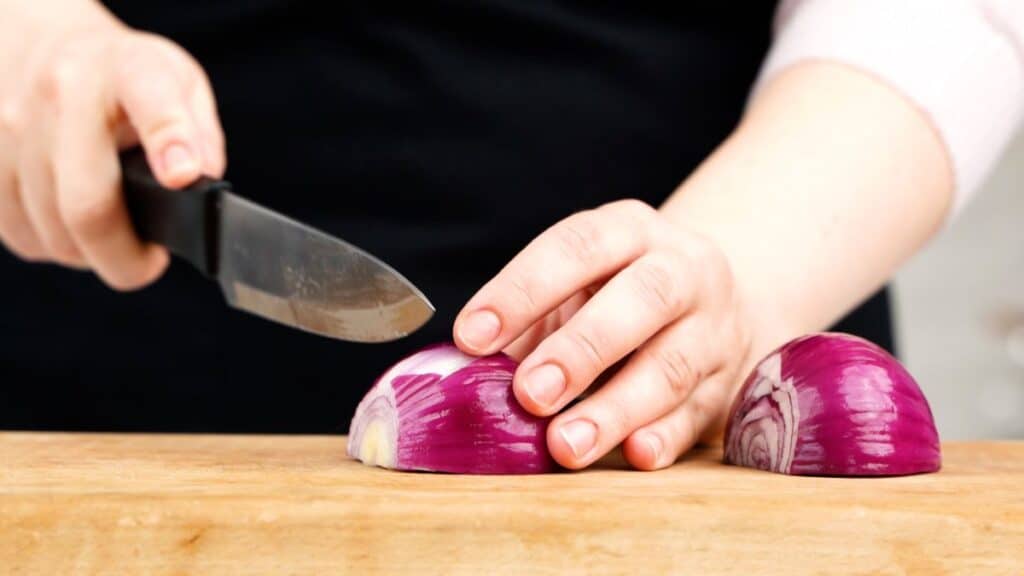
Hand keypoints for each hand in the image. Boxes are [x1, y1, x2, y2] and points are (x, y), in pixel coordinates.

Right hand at [0, 7, 224, 288]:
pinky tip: (72, 221)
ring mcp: (13, 126)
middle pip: (89, 205)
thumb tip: (197, 187)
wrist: (44, 47)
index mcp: (129, 69)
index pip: (151, 101)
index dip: (169, 139)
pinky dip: (54, 244)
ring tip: (114, 233)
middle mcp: (63, 93)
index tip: (182, 176)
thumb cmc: (124, 80)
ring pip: (54, 233)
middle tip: (148, 262)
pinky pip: (23, 235)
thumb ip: (201, 137)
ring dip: (91, 252)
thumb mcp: (180, 85)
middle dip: (126, 257)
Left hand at [454, 199, 752, 469]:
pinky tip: (634, 454)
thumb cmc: (617, 294)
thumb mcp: (577, 285)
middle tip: (529, 393)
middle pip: (643, 299)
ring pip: (672, 366)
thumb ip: (526, 322)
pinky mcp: (728, 384)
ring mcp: (713, 328)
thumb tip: (460, 373)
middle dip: (581, 349)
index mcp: (630, 231)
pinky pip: (699, 412)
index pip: (577, 246)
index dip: (523, 289)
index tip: (472, 337)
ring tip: (565, 445)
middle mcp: (682, 269)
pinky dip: (666, 436)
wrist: (712, 301)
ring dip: (615, 409)